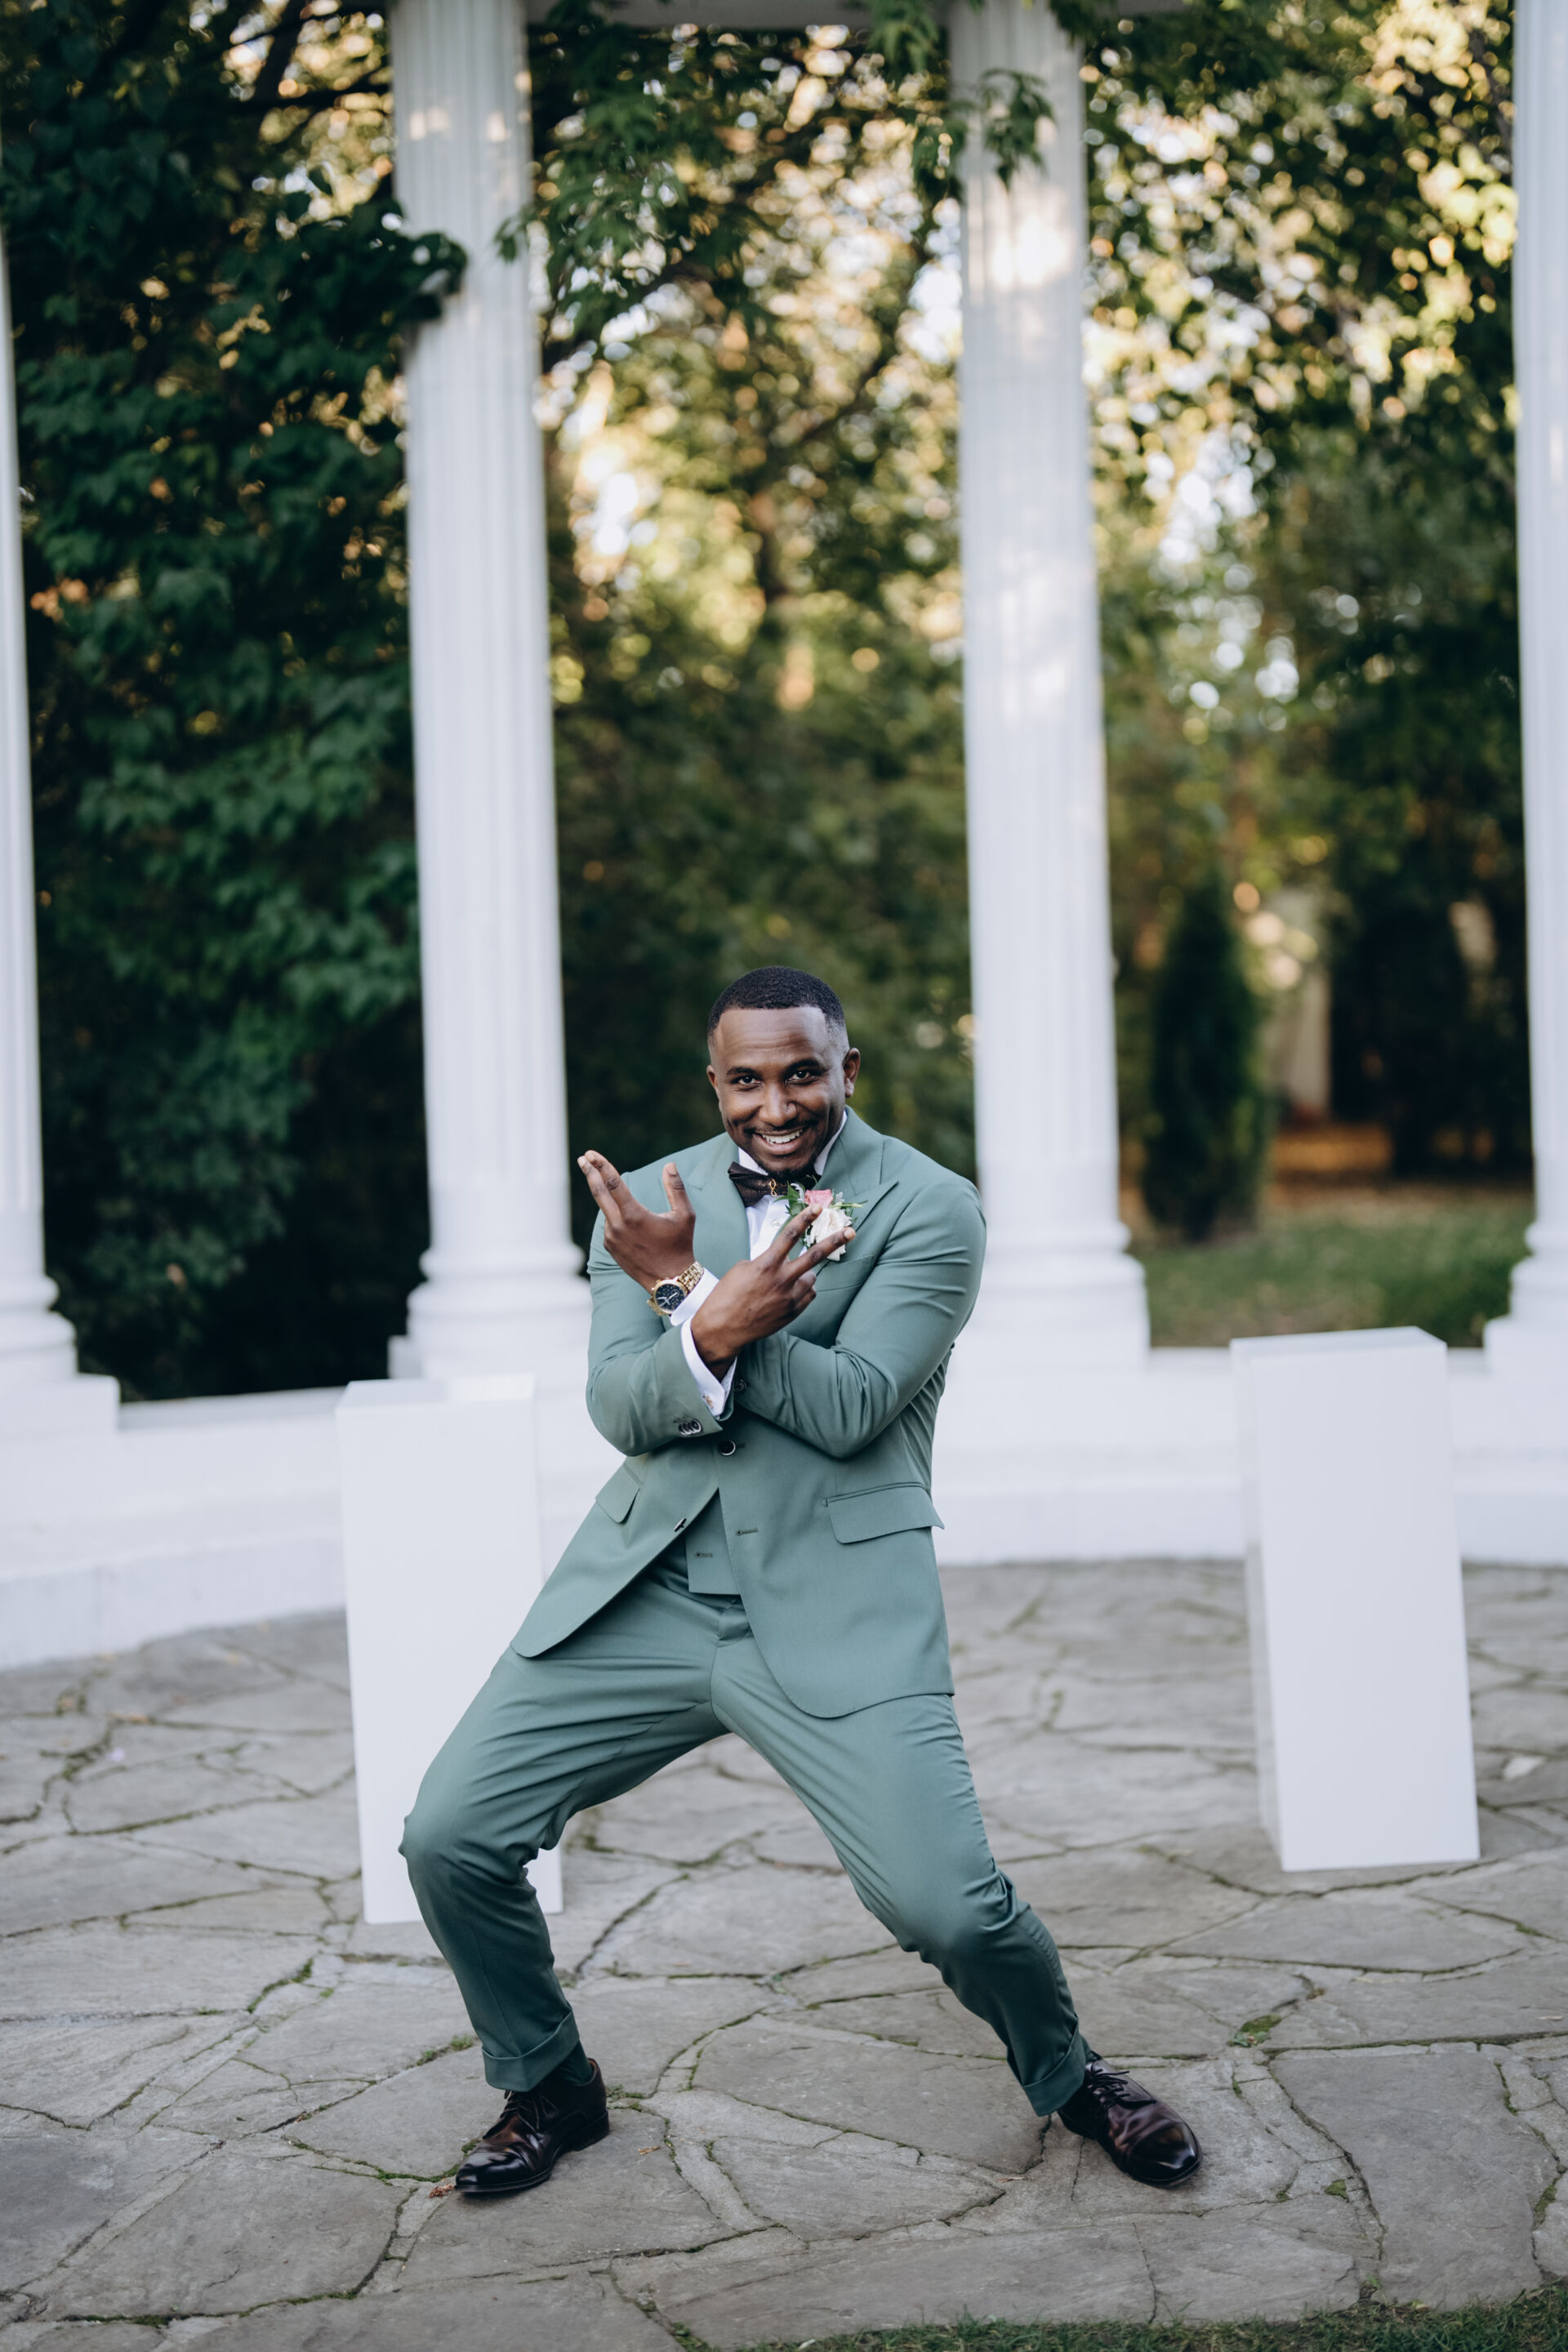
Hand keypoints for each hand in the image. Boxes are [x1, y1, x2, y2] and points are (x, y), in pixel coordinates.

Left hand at [579, 1152, 695, 1290]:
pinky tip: (633, 1227)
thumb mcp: (684, 1215)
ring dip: (613, 1202)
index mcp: (634, 1215)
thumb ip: (676, 1188)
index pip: (613, 1184)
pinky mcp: (610, 1247)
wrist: (671, 1281)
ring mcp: (611, 1238)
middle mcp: (618, 1226)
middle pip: (599, 1193)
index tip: (591, 1154)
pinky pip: (610, 1226)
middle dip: (590, 1173)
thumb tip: (670, 1165)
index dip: (602, 1166)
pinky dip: (617, 1218)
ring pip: (607, 1211)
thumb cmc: (680, 1246)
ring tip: (632, 1210)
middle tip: (583, 1158)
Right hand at [690, 1205, 853, 1377]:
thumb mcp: (742, 1268)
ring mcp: (790, 1297)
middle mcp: (782, 1279)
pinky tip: (788, 1294)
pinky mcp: (793, 1312)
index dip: (805, 1218)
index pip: (790, 1235)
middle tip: (851, 1231)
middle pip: (815, 1255)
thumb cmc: (728, 1295)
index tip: (818, 1208)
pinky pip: (809, 1294)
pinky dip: (803, 1290)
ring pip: (811, 1277)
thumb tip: (782, 1259)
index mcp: (766, 1264)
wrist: (724, 1328)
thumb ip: (766, 1260)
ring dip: (804, 1274)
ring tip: (787, 1280)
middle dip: (835, 1240)